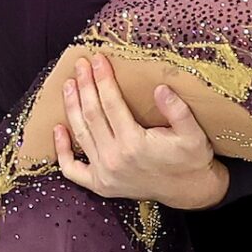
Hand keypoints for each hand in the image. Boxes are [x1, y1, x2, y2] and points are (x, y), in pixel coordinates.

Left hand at [53, 55, 227, 209]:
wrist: (190, 191)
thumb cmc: (192, 159)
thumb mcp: (193, 133)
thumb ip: (178, 110)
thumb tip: (160, 89)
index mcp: (134, 144)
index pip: (111, 103)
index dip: (103, 79)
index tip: (98, 59)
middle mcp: (114, 159)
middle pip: (91, 115)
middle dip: (85, 86)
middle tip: (80, 65)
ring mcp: (104, 174)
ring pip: (81, 134)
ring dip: (72, 107)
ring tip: (69, 84)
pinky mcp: (100, 185)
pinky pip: (72, 169)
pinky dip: (62, 150)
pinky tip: (58, 129)